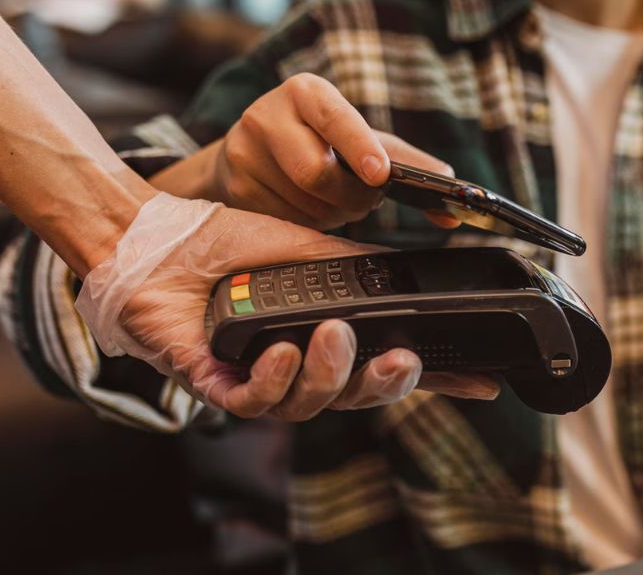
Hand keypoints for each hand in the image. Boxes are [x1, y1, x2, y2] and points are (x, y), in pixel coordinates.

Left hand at [81, 196, 497, 419]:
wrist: (160, 237)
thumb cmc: (231, 243)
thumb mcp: (313, 250)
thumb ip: (363, 270)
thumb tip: (417, 274)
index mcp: (326, 336)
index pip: (387, 365)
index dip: (435, 381)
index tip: (482, 384)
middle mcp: (297, 364)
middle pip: (355, 397)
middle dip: (384, 386)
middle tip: (401, 361)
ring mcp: (257, 378)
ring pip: (309, 405)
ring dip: (329, 374)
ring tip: (333, 335)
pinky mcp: (213, 384)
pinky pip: (254, 403)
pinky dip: (273, 380)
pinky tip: (280, 351)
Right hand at [170, 73, 458, 229]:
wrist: (250, 151)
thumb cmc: (319, 141)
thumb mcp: (360, 139)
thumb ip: (406, 161)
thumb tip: (453, 182)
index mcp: (307, 92)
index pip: (335, 117)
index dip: (359, 147)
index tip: (380, 175)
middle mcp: (268, 114)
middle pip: (318, 174)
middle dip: (352, 198)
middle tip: (364, 199)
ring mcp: (243, 152)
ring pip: (303, 204)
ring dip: (331, 214)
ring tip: (330, 199)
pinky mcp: (234, 187)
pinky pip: (283, 222)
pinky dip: (306, 224)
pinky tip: (305, 207)